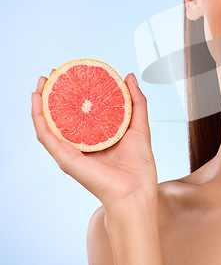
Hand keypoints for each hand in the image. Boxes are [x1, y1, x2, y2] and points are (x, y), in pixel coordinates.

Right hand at [31, 72, 157, 208]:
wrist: (135, 190)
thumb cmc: (139, 165)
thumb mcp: (140, 125)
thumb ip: (136, 102)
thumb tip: (129, 76)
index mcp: (97, 139)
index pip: (82, 113)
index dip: (76, 94)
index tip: (74, 75)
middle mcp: (81, 145)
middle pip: (63, 117)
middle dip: (56, 95)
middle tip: (54, 74)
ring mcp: (70, 152)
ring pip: (49, 124)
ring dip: (41, 103)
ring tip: (41, 83)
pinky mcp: (65, 158)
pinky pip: (46, 136)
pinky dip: (39, 118)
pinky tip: (37, 101)